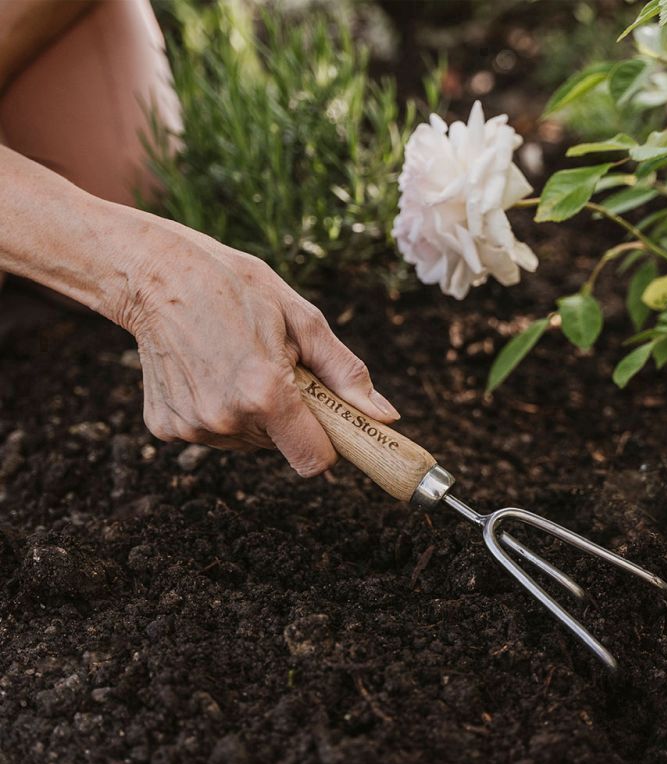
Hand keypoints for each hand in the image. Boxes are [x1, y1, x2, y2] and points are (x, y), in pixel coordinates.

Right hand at [114, 214, 398, 476]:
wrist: (155, 274)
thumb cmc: (235, 286)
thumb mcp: (301, 319)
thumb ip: (346, 373)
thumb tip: (385, 417)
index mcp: (264, 393)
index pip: (314, 460)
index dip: (328, 444)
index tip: (328, 421)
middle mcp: (225, 419)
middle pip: (282, 447)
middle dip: (290, 416)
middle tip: (273, 368)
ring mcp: (192, 427)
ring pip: (249, 440)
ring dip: (254, 414)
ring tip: (237, 364)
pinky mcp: (166, 428)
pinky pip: (214, 434)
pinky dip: (220, 411)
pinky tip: (208, 372)